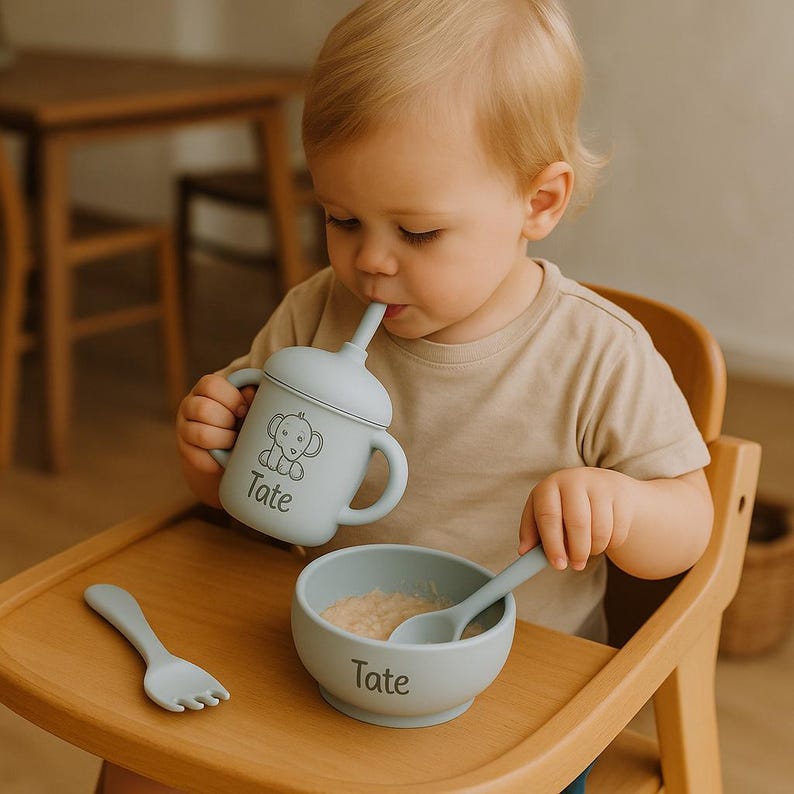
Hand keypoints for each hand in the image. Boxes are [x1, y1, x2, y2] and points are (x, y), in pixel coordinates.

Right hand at [176, 374, 255, 474]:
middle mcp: (189, 405)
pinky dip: (217, 459)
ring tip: (234, 440)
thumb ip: (250, 393)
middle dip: (228, 420)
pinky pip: (198, 457)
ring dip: (224, 439)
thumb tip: (250, 392)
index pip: (210, 385)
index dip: (231, 398)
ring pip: (201, 434)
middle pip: (202, 408)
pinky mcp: (186, 451)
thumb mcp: (247, 400)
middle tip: (238, 426)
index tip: (244, 409)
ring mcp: (184, 428)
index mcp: (205, 388)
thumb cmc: (241, 415)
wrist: (228, 446)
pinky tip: (226, 455)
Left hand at [518, 467, 634, 570]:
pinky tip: (603, 539)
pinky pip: (618, 531)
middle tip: (576, 565)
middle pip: (577, 523)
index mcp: (550, 485)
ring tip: (587, 550)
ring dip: (594, 549)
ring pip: (600, 530)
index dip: (552, 544)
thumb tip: (524, 552)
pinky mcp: (622, 496)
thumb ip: (532, 532)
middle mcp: (575, 480)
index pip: (548, 516)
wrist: (602, 487)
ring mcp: (601, 486)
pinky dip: (611, 544)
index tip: (558, 565)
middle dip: (576, 551)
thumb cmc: (565, 505)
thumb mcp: (544, 511)